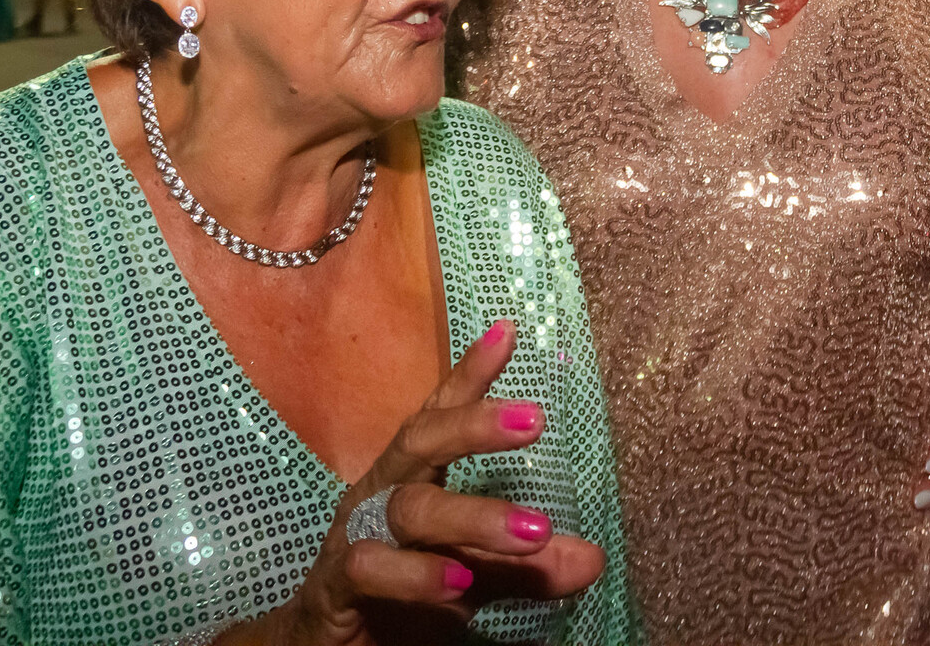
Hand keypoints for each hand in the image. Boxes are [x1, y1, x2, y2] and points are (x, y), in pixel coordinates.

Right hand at [240, 320, 605, 645]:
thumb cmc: (400, 599)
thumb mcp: (472, 576)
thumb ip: (524, 566)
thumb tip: (593, 558)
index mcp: (411, 480)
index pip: (439, 418)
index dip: (469, 375)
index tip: (508, 331)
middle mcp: (381, 496)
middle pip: (421, 443)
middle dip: (474, 425)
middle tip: (535, 419)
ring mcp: (354, 537)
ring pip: (409, 510)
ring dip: (473, 518)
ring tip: (533, 531)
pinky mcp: (336, 587)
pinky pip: (371, 568)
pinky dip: (417, 576)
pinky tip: (460, 585)